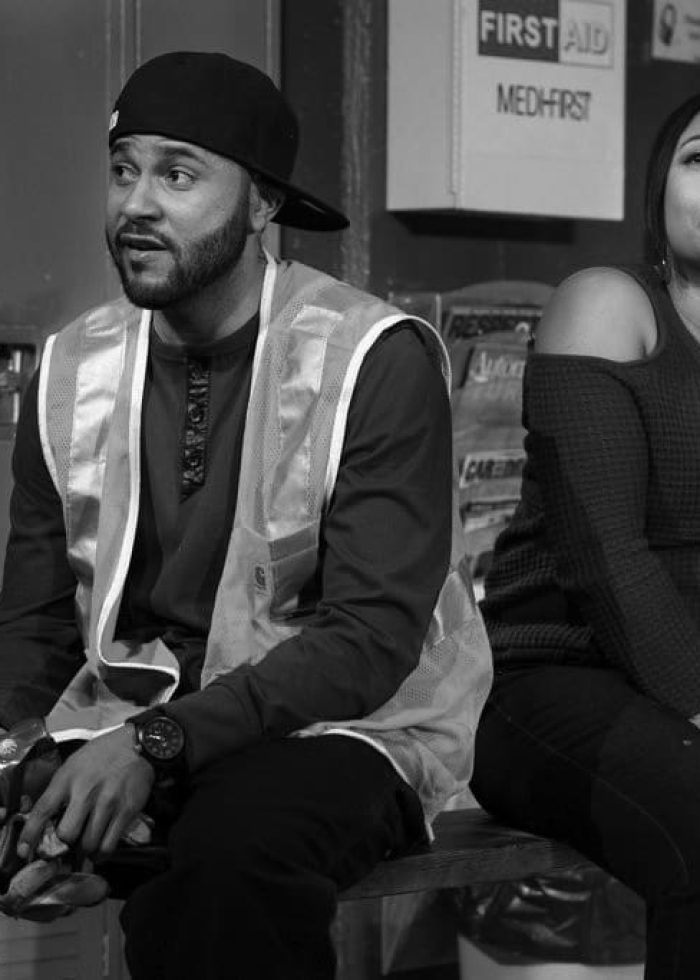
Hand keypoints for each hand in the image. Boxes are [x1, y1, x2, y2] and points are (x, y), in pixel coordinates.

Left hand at [17, 726, 154, 858]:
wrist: (139, 744)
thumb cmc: (103, 754)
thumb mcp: (74, 764)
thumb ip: (61, 788)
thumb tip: (49, 817)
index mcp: (68, 778)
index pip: (42, 810)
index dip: (30, 834)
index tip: (25, 851)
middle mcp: (86, 791)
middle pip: (66, 834)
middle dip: (65, 844)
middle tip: (69, 843)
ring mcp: (107, 802)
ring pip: (88, 844)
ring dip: (85, 850)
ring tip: (87, 846)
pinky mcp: (126, 811)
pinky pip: (109, 844)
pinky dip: (102, 853)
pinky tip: (101, 849)